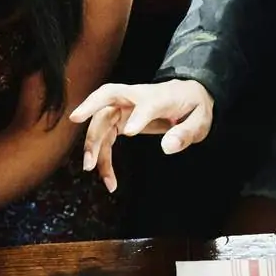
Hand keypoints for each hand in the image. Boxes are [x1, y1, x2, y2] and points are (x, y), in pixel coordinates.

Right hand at [69, 79, 213, 193]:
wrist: (187, 96)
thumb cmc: (194, 107)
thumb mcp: (200, 121)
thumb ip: (186, 133)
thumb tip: (168, 148)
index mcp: (160, 97)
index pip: (147, 104)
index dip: (138, 116)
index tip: (130, 133)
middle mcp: (137, 98)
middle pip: (108, 96)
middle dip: (90, 106)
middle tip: (75, 119)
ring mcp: (126, 107)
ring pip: (101, 120)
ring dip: (93, 143)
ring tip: (91, 168)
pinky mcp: (120, 120)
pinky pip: (105, 137)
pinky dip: (103, 157)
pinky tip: (108, 179)